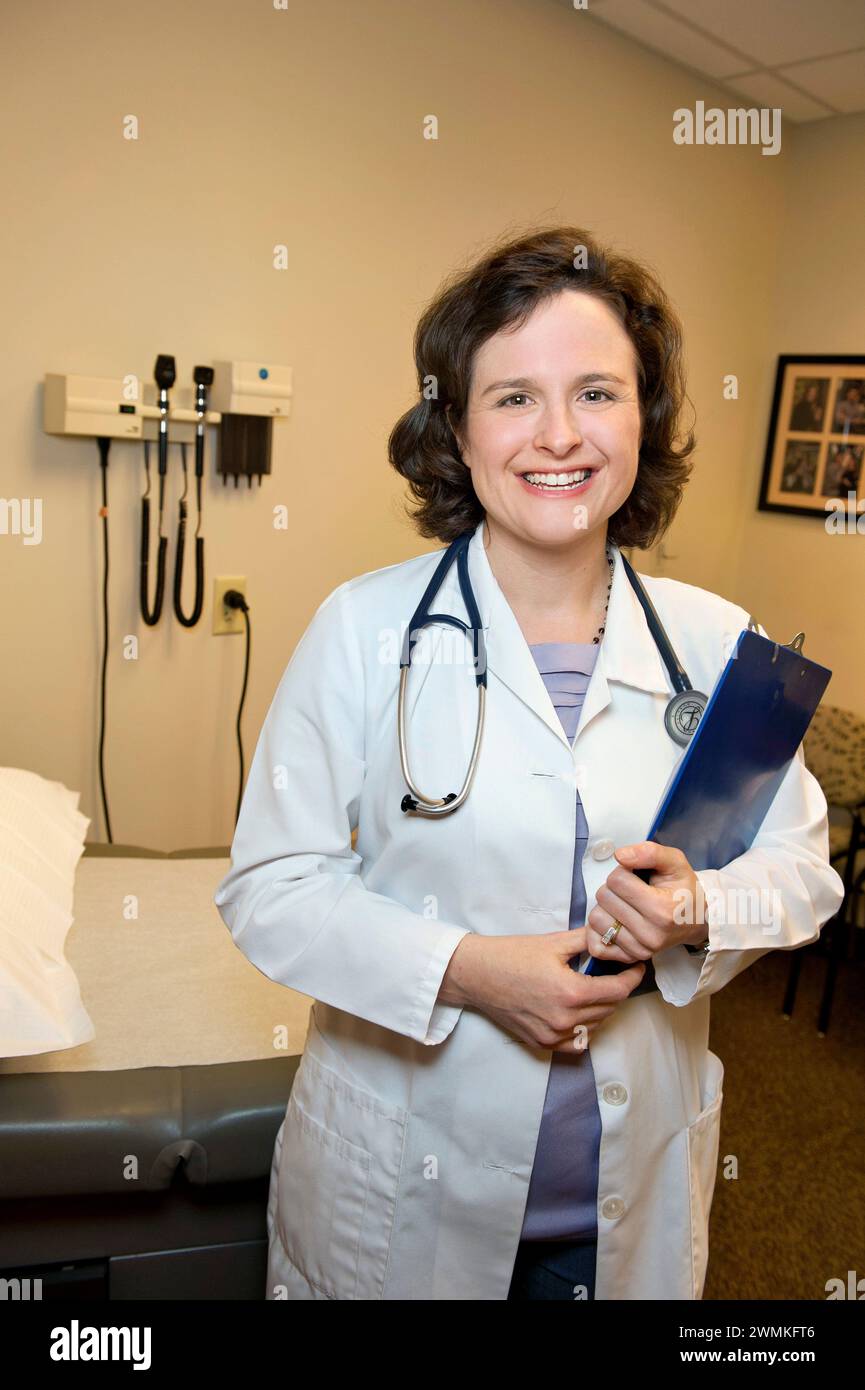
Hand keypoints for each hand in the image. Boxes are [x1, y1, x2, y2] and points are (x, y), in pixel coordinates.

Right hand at [438, 928, 646, 1052]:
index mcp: (571, 992)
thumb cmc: (512, 955)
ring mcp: (553, 1035)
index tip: (637, 967)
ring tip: (595, 988)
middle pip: (609, 1008)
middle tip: (615, 972)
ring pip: (595, 1025)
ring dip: (602, 1008)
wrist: (477, 975)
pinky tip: (579, 1011)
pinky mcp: (542, 1043)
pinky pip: (577, 1042)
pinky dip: (584, 1028)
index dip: (632, 977)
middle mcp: (565, 1019)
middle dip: (617, 989)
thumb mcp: (554, 942)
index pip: (618, 990)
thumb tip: (612, 934)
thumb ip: (588, 940)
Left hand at [587, 841, 707, 963]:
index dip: (623, 872)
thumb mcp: (675, 862)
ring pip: (596, 919)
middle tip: (631, 891)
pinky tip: (616, 921)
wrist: (697, 920)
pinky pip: (596, 945)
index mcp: (661, 909)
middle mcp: (650, 934)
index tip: (637, 878)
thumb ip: (649, 852)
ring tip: (625, 906)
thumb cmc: (684, 889)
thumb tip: (619, 855)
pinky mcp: (629, 958)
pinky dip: (599, 931)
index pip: (616, 880)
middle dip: (613, 888)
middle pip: (604, 898)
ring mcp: (640, 949)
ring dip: (605, 908)